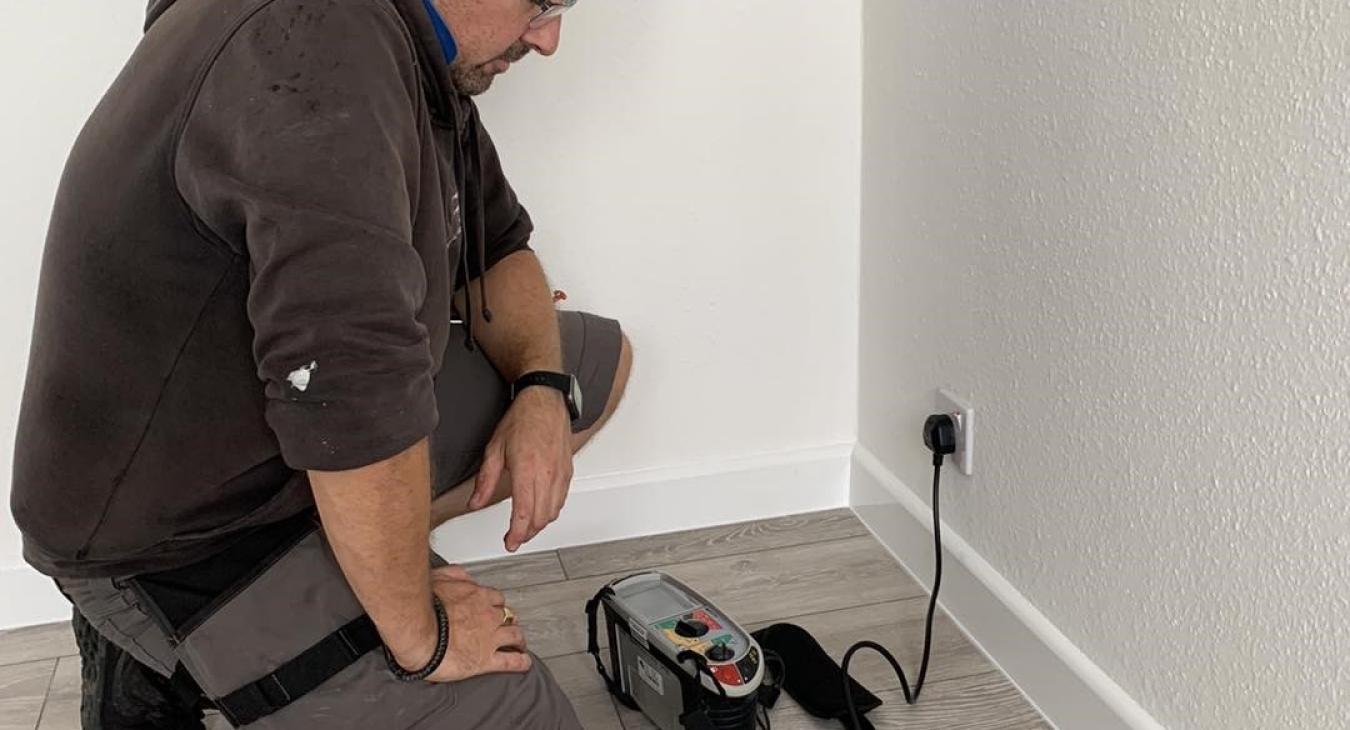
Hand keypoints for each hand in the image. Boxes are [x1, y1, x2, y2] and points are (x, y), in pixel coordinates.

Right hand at [395, 565, 531, 681]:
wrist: (416, 631)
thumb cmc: (422, 607)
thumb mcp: (438, 578)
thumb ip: (453, 574)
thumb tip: (462, 573)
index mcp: (476, 596)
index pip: (495, 598)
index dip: (496, 605)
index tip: (495, 609)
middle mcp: (487, 615)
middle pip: (507, 616)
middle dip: (509, 620)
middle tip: (507, 625)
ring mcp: (489, 638)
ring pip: (515, 636)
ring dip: (519, 639)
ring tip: (519, 644)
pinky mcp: (486, 660)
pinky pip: (511, 661)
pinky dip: (521, 662)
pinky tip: (524, 663)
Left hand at [471, 386, 573, 551]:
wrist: (544, 401)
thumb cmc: (522, 419)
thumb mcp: (494, 449)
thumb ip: (485, 480)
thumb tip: (475, 502)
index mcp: (527, 469)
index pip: (525, 513)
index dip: (517, 534)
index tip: (509, 542)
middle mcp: (547, 474)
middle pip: (541, 518)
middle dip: (527, 534)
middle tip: (514, 538)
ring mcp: (560, 473)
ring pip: (553, 512)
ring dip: (540, 525)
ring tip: (525, 528)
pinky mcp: (568, 471)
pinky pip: (562, 500)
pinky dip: (551, 511)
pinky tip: (541, 511)